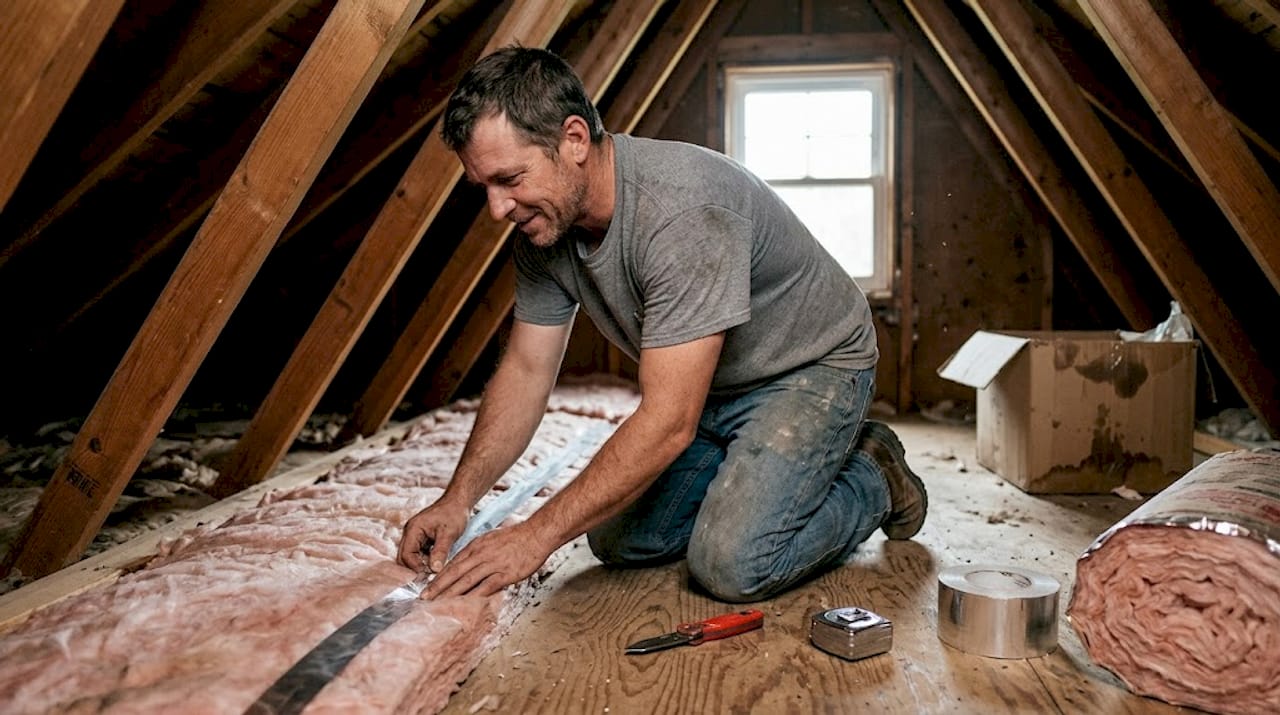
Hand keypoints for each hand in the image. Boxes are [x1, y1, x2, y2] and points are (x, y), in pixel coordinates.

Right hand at [398, 498, 469, 573]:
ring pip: (410, 556)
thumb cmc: (454, 513)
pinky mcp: (421, 538)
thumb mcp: (449, 534)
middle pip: (404, 557)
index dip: (415, 567)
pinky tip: (435, 563)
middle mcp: (410, 532)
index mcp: (413, 529)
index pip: (406, 555)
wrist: (458, 502)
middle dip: (415, 568)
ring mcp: (415, 535)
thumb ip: (440, 551)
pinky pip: (418, 553)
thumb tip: (434, 570)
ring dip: (420, 565)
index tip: (428, 574)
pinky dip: (424, 560)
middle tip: (430, 576)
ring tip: (434, 569)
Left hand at [425, 522, 553, 598]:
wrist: (537, 533)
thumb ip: (478, 551)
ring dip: (450, 593)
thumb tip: (468, 563)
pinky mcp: (505, 574)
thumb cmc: (517, 537)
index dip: (438, 576)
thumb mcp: (491, 538)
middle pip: (454, 572)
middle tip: (423, 597)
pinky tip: (464, 605)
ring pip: (466, 580)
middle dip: (437, 586)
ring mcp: (492, 564)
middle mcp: (481, 554)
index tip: (427, 586)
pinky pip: (486, 587)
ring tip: (437, 604)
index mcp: (476, 546)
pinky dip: (474, 596)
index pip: (452, 563)